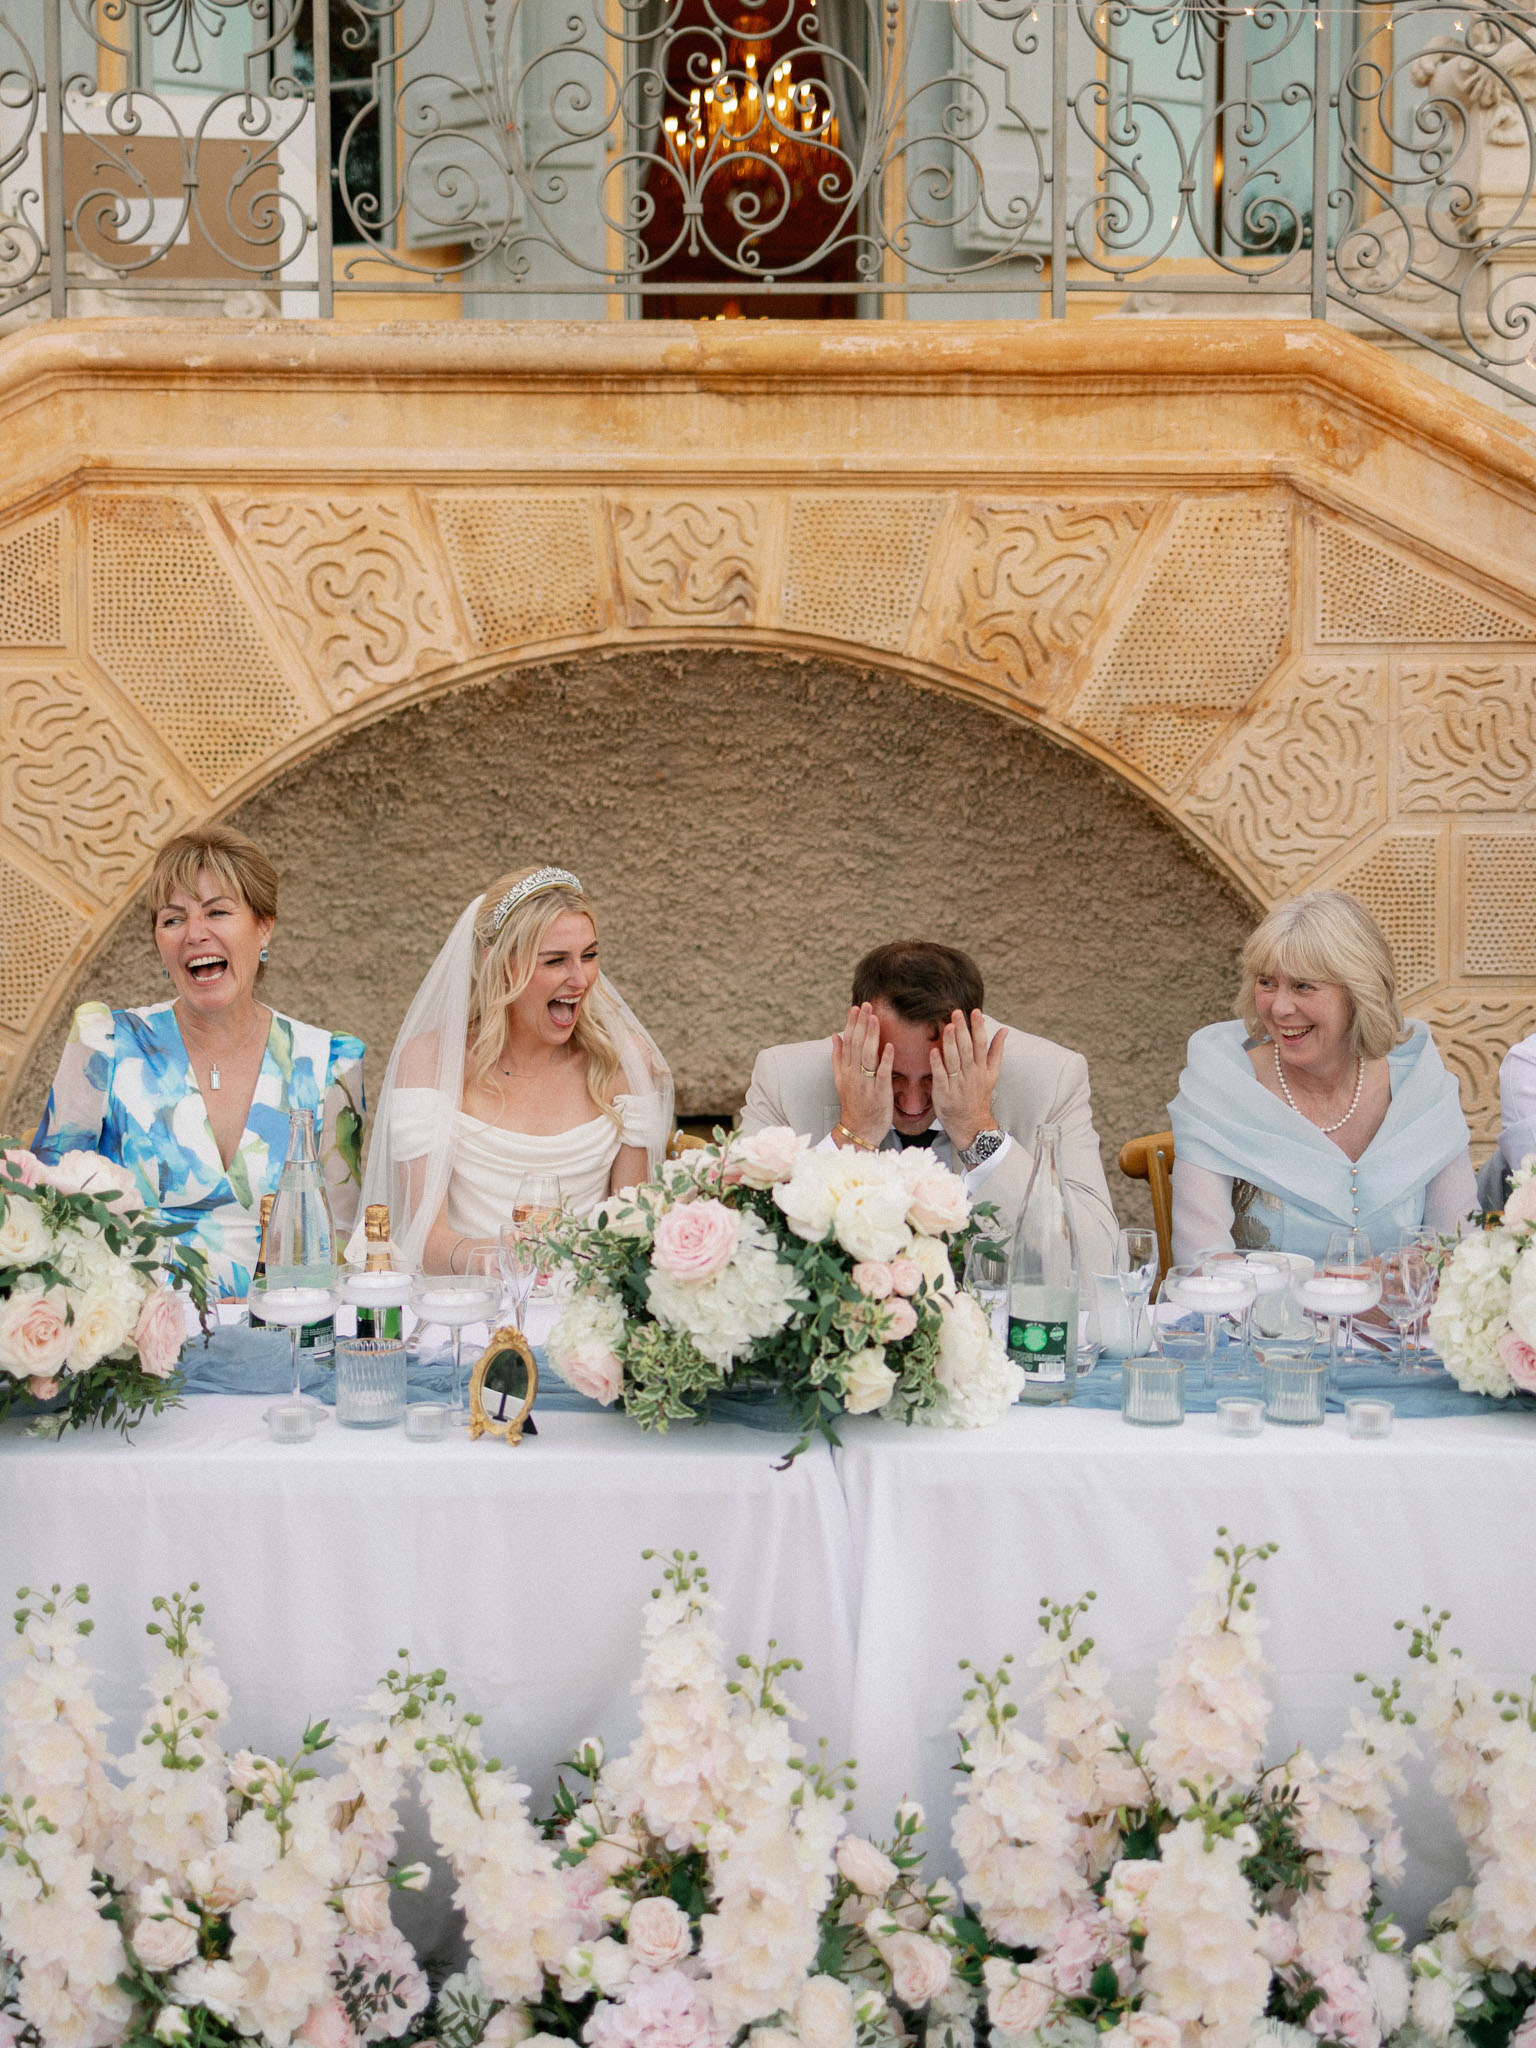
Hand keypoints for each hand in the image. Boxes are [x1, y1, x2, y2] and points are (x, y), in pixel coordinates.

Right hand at [831, 1003, 893, 1147]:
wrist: (858, 1130)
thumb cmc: (854, 1105)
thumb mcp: (841, 1080)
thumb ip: (838, 1058)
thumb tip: (835, 1036)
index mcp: (845, 1070)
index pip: (848, 1042)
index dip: (852, 1024)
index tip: (856, 1008)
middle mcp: (853, 1075)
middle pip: (856, 1045)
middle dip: (861, 1024)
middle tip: (866, 1005)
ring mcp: (866, 1084)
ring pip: (867, 1056)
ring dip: (871, 1036)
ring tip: (875, 1019)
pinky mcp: (879, 1093)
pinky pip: (882, 1074)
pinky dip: (885, 1060)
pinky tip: (889, 1046)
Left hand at [931, 1009, 1005, 1153]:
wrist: (972, 1124)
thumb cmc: (979, 1095)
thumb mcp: (992, 1073)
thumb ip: (996, 1051)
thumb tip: (1004, 1030)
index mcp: (982, 1068)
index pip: (981, 1044)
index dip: (978, 1027)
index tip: (975, 1012)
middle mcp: (971, 1074)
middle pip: (967, 1049)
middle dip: (963, 1030)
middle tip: (956, 1012)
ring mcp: (958, 1084)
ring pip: (954, 1060)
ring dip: (951, 1043)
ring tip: (948, 1026)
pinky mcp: (944, 1094)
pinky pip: (941, 1077)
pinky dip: (938, 1064)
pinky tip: (933, 1051)